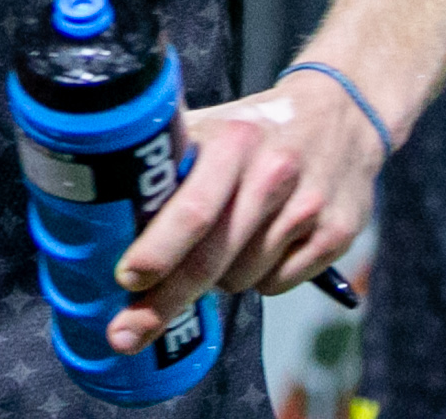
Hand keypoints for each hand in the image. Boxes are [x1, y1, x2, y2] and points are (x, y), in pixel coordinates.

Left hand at [106, 68, 382, 351]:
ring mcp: (308, 207)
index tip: (127, 279)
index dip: (157, 250)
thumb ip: (169, 158)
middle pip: (212, 258)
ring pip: (241, 279)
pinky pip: (276, 285)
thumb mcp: (212, 125)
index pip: (192, 208)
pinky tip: (261, 248)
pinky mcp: (336, 235)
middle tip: (128, 331)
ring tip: (222, 246)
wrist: (341, 114)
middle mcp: (274, 173)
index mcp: (233, 141)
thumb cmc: (257, 129)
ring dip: (218, 279)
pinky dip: (258, 279)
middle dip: (165, 300)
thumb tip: (103, 202)